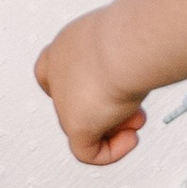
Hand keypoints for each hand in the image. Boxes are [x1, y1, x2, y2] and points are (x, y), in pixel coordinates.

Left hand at [34, 9, 148, 165]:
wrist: (127, 44)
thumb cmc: (129, 35)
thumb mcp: (123, 40)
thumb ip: (119, 58)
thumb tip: (130, 75)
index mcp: (66, 45)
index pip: (49, 70)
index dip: (73, 86)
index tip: (99, 87)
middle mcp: (61, 72)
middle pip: (79, 102)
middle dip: (111, 107)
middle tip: (134, 104)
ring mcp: (64, 100)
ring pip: (85, 125)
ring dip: (117, 125)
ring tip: (137, 116)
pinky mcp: (75, 125)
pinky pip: (87, 152)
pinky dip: (111, 152)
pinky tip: (130, 138)